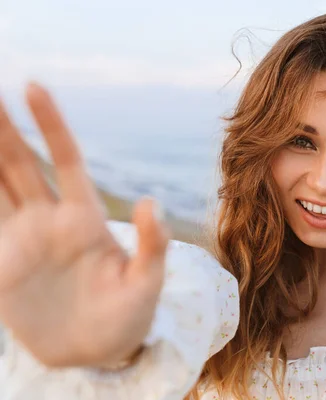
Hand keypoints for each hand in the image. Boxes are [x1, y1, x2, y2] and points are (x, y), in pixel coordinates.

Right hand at [0, 84, 169, 366]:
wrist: (98, 352)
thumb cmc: (130, 316)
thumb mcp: (147, 283)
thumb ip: (152, 244)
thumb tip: (151, 200)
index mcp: (85, 218)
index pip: (66, 160)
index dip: (50, 124)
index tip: (34, 87)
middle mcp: (49, 222)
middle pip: (18, 165)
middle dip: (2, 130)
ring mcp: (22, 242)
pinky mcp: (2, 268)